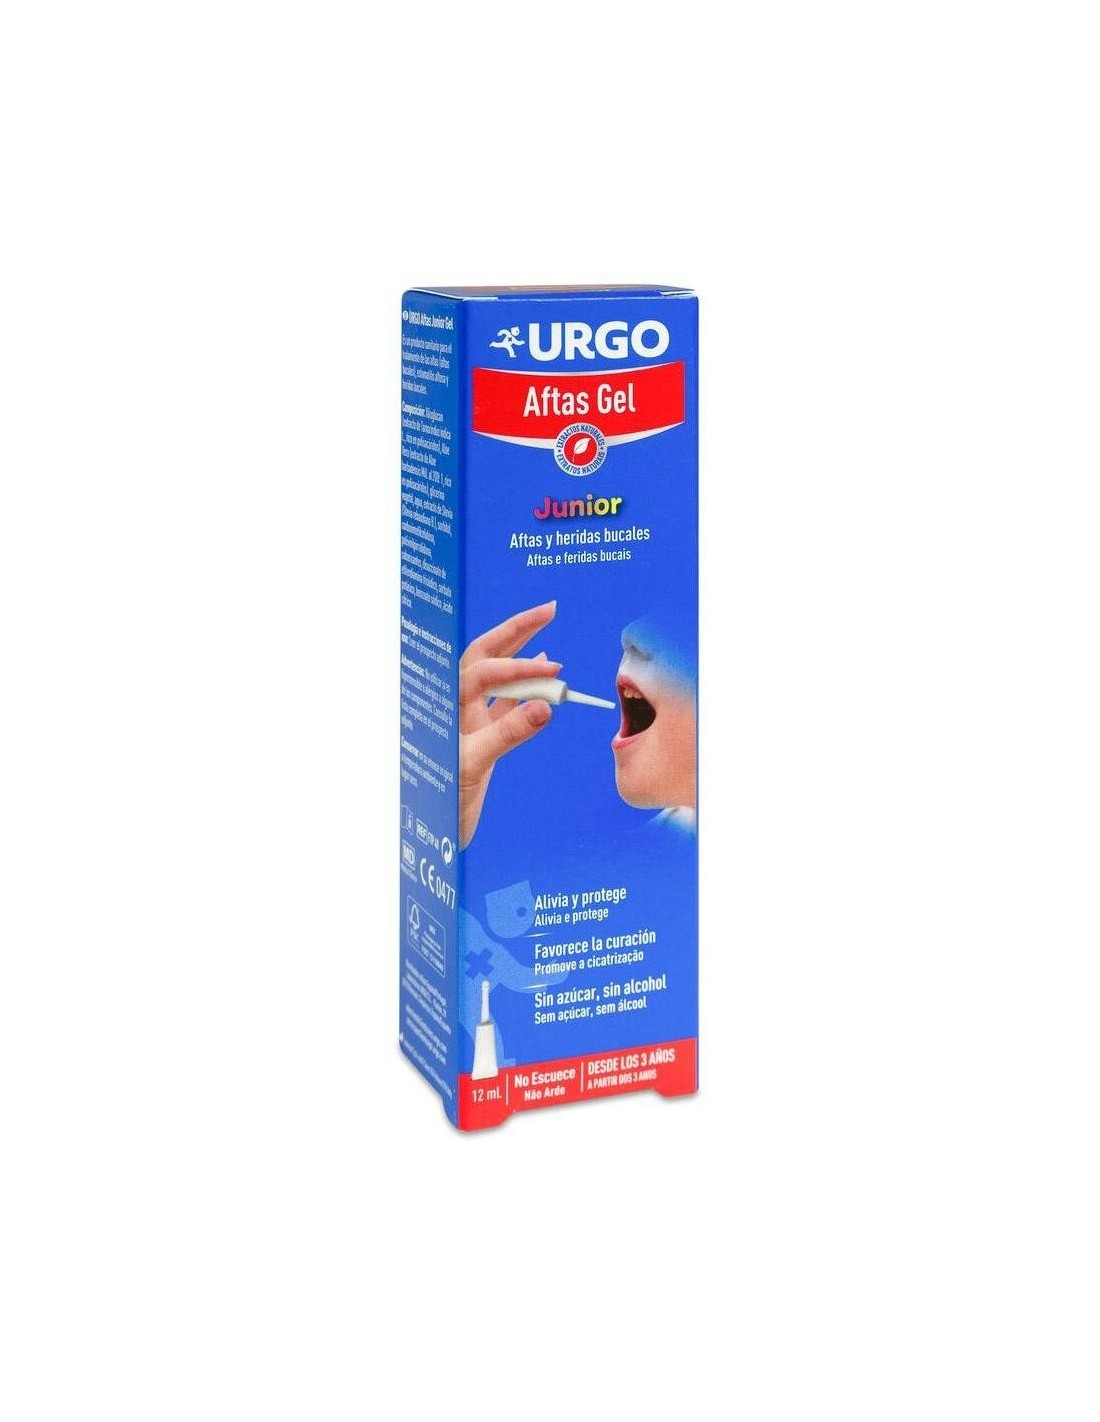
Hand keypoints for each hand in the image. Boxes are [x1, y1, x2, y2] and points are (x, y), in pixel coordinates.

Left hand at [458, 600, 558, 847]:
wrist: (435, 836)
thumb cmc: (442, 802)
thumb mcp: (472, 766)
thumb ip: (507, 734)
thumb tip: (545, 705)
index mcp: (448, 708)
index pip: (482, 671)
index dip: (518, 667)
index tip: (553, 670)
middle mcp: (457, 707)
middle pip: (485, 655)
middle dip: (515, 629)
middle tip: (548, 608)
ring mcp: (470, 721)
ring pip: (497, 675)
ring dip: (522, 653)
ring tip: (546, 627)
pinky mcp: (483, 738)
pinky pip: (505, 702)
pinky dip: (526, 686)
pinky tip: (543, 677)